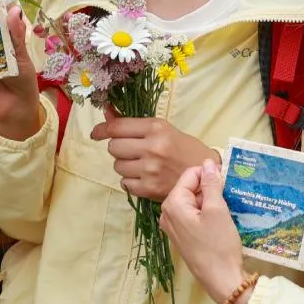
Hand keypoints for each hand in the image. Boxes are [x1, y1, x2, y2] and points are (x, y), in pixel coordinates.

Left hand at [92, 113, 219, 200]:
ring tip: (140, 164)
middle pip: (113, 147)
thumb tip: (106, 114)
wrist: (208, 176)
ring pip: (117, 166)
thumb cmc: (185, 149)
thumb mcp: (163, 129)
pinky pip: (125, 183)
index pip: (117, 127)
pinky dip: (130, 181)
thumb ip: (135, 125)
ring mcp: (150, 170)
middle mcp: (152, 148)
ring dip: (124, 165)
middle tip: (130, 150)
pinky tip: (144, 177)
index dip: (102, 130)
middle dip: (118, 148)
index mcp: (156, 128)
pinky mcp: (150, 189)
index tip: (96, 133)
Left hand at [159, 161, 247, 303]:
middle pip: (189, 188)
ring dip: (209, 200)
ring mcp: (173, 226)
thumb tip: (208, 163)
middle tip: (229, 194)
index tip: (226, 178)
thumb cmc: (219, 245)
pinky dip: (206, 213)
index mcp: (172, 204)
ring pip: (192, 202)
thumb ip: (211, 184)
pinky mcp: (182, 237)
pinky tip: (220, 219)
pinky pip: (192, 215)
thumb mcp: (217, 210)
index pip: (189, 174)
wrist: (222, 281)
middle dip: (209, 188)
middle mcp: (167, 214)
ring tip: (227, 206)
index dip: (209, 173)